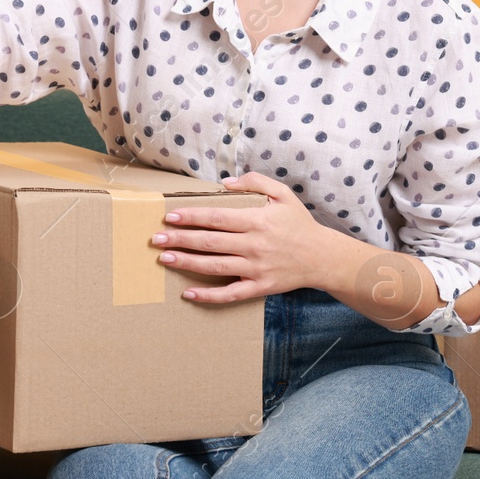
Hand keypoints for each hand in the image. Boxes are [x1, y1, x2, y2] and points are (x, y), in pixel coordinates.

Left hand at [152, 170, 340, 302]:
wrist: (322, 257)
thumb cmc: (299, 224)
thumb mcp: (283, 194)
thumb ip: (256, 182)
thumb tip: (226, 183)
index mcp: (257, 220)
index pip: (216, 218)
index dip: (191, 217)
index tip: (170, 216)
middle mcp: (254, 245)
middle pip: (210, 242)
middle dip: (180, 240)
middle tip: (156, 239)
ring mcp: (255, 268)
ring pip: (214, 267)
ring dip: (187, 263)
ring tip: (164, 259)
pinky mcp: (259, 287)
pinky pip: (230, 294)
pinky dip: (208, 296)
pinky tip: (188, 294)